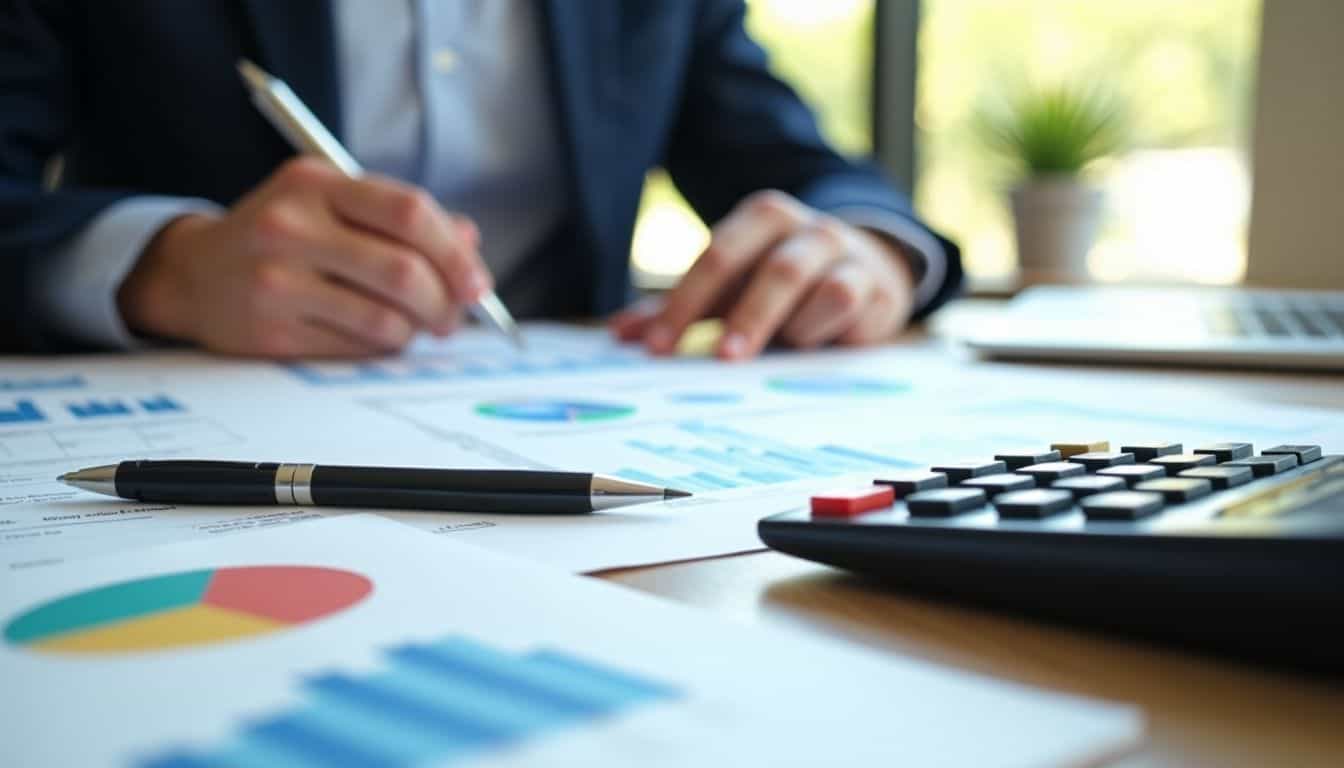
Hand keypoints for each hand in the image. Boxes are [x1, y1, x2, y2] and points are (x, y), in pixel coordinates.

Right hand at [117, 157, 491, 356]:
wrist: (194, 273)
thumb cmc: (283, 237)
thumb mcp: (333, 205)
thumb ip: (400, 219)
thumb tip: (469, 244)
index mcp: (316, 183)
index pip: (409, 212)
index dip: (454, 253)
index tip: (476, 283)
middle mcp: (291, 226)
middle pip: (403, 272)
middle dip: (444, 303)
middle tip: (452, 317)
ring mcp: (276, 281)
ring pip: (384, 320)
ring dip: (414, 332)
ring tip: (412, 328)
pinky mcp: (270, 332)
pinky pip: (355, 349)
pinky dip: (380, 349)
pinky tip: (373, 337)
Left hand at [610, 190, 916, 358]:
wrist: (870, 270)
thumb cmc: (784, 284)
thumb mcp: (733, 289)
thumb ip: (682, 307)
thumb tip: (620, 334)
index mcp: (761, 219)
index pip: (717, 256)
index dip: (683, 303)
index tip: (656, 347)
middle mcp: (804, 228)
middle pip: (766, 268)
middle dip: (739, 317)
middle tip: (718, 359)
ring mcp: (843, 253)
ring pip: (809, 282)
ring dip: (779, 322)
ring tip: (757, 355)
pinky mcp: (874, 284)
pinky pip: (844, 299)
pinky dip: (820, 326)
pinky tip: (805, 344)